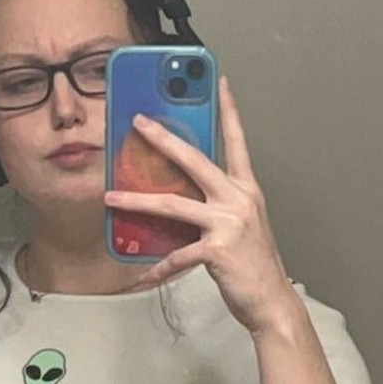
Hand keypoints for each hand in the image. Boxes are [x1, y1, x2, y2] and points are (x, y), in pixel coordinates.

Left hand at [104, 75, 297, 333]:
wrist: (271, 301)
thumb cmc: (253, 264)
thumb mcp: (239, 225)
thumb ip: (215, 206)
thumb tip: (179, 196)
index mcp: (246, 190)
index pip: (237, 141)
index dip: (229, 110)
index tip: (220, 83)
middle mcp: (239, 199)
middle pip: (194, 160)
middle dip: (163, 139)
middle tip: (139, 123)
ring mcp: (229, 223)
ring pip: (172, 204)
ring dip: (136, 201)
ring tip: (111, 198)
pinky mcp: (218, 249)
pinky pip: (177, 255)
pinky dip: (158, 267)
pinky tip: (144, 275)